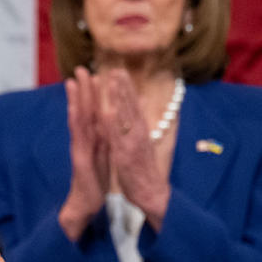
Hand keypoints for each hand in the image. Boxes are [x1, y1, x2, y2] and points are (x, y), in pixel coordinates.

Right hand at [58, 66, 108, 240]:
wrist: (86, 203)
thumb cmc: (95, 181)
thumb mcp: (103, 156)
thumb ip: (105, 140)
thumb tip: (109, 125)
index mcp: (93, 139)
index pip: (93, 112)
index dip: (93, 94)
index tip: (93, 75)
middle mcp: (84, 140)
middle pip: (83, 110)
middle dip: (82, 89)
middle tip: (79, 69)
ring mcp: (80, 148)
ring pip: (78, 119)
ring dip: (75, 100)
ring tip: (72, 82)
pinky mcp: (80, 158)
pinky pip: (79, 137)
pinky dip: (77, 120)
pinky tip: (76, 108)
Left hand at [97, 69, 170, 227]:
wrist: (151, 193)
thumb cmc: (144, 169)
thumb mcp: (142, 142)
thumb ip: (139, 123)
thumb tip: (141, 102)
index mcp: (139, 131)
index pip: (132, 106)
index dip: (126, 89)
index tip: (119, 71)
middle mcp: (138, 134)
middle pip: (130, 106)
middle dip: (123, 87)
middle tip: (117, 68)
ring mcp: (132, 144)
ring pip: (126, 116)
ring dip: (120, 97)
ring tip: (114, 81)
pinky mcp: (126, 156)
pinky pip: (119, 137)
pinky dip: (115, 124)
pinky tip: (109, 111)